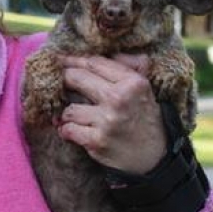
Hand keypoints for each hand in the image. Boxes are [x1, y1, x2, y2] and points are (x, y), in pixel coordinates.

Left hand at [58, 54, 165, 173]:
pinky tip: (70, 130)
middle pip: (77, 78)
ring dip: (67, 113)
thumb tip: (105, 52)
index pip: (95, 63)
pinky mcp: (97, 141)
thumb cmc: (145, 119)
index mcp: (133, 82)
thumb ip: (127, 66)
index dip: (74, 60)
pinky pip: (68, 129)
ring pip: (69, 108)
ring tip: (73, 116)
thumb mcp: (145, 89)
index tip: (62, 61)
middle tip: (58, 82)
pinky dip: (66, 130)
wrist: (154, 158)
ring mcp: (107, 121)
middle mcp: (119, 98)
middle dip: (64, 79)